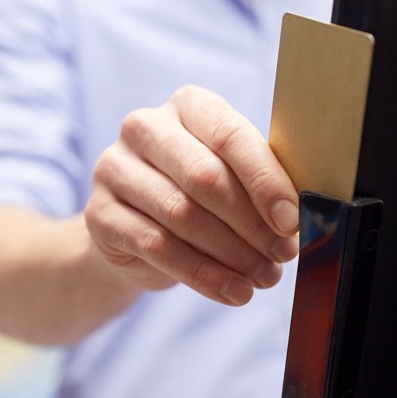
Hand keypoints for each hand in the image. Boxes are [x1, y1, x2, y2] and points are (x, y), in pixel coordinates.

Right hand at [85, 85, 299, 305]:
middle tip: (282, 255)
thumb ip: (260, 184)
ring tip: (263, 277)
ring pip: (182, 215)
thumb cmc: (197, 196)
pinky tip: (233, 292)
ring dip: (232, 254)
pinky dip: (203, 275)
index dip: (265, 181)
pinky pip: (158, 248)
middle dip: (252, 223)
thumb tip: (297, 219)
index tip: (291, 222)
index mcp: (187, 105)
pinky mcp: (99, 214)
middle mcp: (144, 127)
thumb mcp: (230, 177)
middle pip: (205, 177)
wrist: (132, 231)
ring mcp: (114, 169)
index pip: (230, 135)